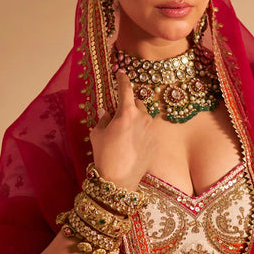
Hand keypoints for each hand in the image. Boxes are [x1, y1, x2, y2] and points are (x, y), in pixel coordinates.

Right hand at [89, 71, 157, 189]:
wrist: (119, 180)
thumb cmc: (105, 156)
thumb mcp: (97, 134)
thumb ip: (103, 119)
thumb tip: (105, 111)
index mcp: (127, 113)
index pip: (126, 89)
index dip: (123, 79)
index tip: (121, 73)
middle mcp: (143, 118)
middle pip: (137, 103)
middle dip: (129, 106)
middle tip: (118, 116)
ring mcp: (152, 130)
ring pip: (144, 117)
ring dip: (136, 119)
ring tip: (125, 133)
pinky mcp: (156, 142)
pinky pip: (149, 131)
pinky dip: (141, 132)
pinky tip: (132, 144)